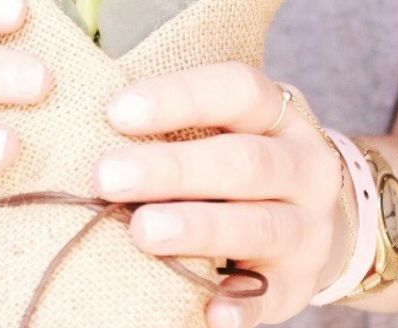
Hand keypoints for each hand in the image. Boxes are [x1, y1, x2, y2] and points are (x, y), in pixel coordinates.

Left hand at [95, 63, 351, 326]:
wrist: (313, 222)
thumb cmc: (239, 163)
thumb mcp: (227, 127)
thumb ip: (174, 121)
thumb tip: (84, 114)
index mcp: (279, 116)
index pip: (237, 90)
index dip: (178, 97)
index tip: (116, 111)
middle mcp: (304, 168)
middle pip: (244, 161)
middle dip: (172, 169)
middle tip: (106, 177)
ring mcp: (308, 229)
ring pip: (259, 225)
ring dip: (198, 228)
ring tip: (143, 231)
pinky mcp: (297, 285)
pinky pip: (270, 297)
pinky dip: (240, 306)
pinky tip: (207, 309)